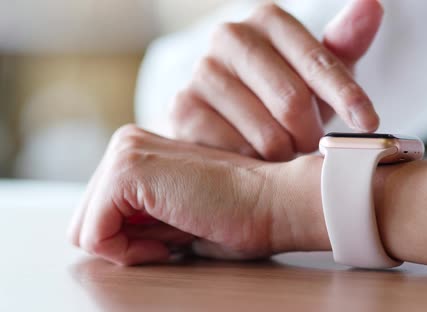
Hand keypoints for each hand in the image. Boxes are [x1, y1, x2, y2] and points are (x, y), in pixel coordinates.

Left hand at [68, 125, 328, 264]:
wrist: (275, 202)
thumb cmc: (239, 215)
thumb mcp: (175, 217)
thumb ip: (141, 218)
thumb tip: (107, 238)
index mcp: (139, 151)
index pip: (101, 212)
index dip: (134, 242)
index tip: (174, 237)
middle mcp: (126, 143)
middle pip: (86, 218)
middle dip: (124, 243)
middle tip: (172, 242)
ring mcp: (124, 151)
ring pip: (85, 229)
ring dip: (127, 248)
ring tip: (173, 238)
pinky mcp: (126, 170)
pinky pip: (93, 234)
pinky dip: (127, 253)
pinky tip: (168, 242)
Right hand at [169, 0, 383, 160]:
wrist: (226, 117)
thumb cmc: (281, 91)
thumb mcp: (316, 70)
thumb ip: (344, 42)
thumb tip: (372, 5)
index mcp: (268, 19)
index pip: (318, 60)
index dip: (347, 96)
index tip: (367, 123)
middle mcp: (230, 36)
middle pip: (293, 101)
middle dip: (312, 134)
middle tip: (311, 143)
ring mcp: (202, 71)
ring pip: (268, 134)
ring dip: (286, 153)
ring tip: (283, 148)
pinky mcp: (183, 108)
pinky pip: (238, 152)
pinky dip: (255, 164)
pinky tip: (254, 156)